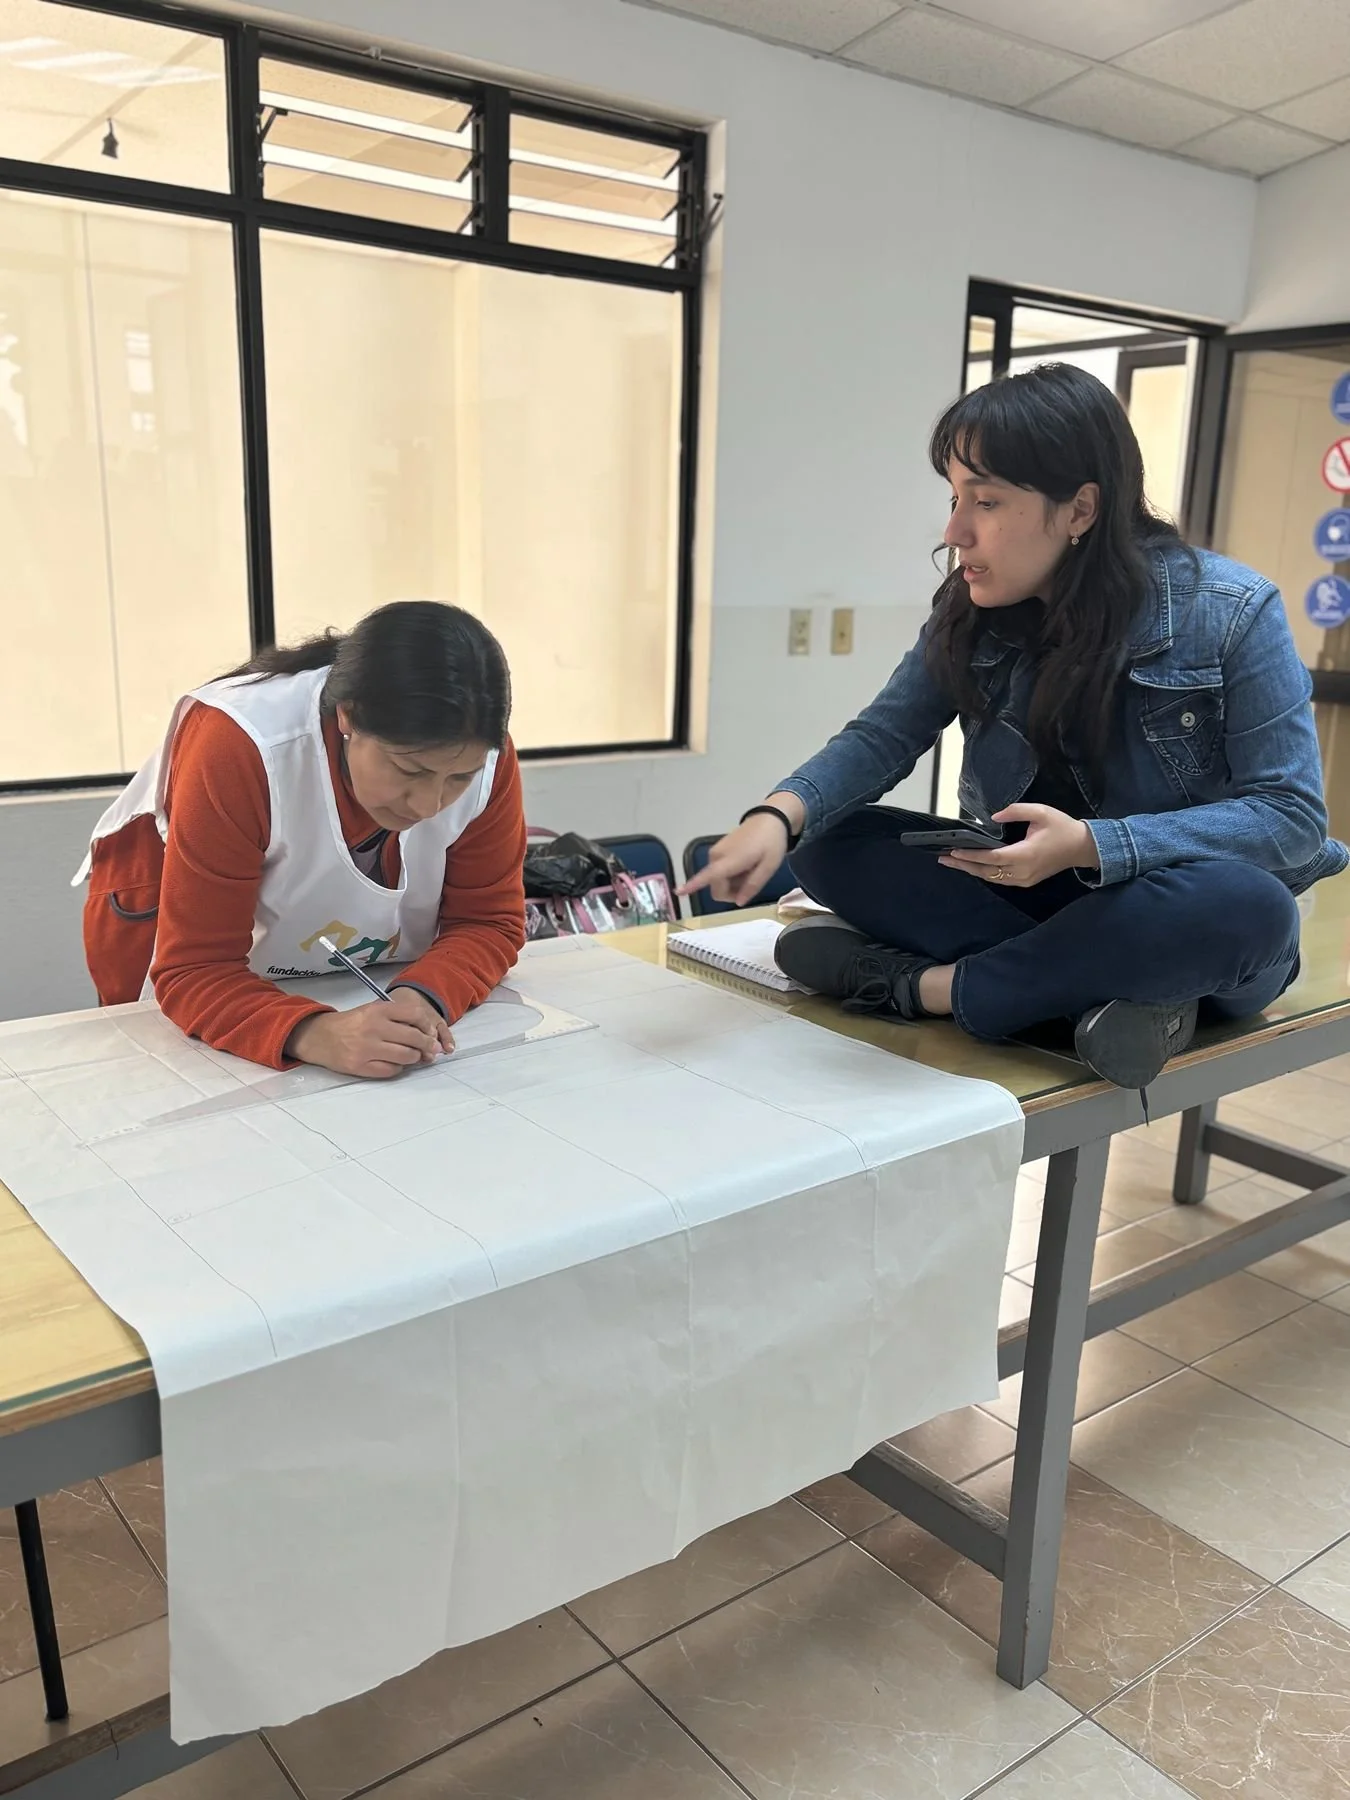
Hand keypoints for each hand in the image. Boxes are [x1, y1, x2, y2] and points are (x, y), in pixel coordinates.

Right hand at [286, 987, 453, 1079]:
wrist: (319, 1037)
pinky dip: (398, 1068)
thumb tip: (427, 1033)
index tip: (431, 1032)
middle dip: (428, 1045)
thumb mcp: (372, 1011)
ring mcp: (367, 1049)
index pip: (415, 1015)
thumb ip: (397, 1018)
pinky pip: (391, 1070)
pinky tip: (395, 1063)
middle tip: (431, 1050)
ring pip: (406, 1056)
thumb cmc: (351, 1023)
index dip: (428, 1025)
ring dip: (414, 1058)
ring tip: (412, 1056)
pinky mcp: (360, 1066)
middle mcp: (374, 1028)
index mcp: (378, 1011)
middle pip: (414, 1038)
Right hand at [679, 804, 798, 905]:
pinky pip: (719, 871)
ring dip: (732, 883)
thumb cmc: (771, 843)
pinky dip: (730, 874)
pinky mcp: (717, 851)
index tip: (677, 892)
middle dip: (731, 892)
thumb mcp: (768, 868)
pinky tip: (744, 866)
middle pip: (716, 886)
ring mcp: (715, 852)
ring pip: (717, 880)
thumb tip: (738, 902)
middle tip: (750, 883)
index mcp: (729, 860)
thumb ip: (752, 886)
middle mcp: (716, 856)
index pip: (708, 876)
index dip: (692, 885)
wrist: (769, 819)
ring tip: (749, 871)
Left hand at [939, 804, 1098, 889]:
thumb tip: (994, 816)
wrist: (1082, 847)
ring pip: (992, 878)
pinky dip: (984, 873)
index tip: (953, 850)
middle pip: (986, 871)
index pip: (991, 857)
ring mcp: (1024, 880)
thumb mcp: (1040, 812)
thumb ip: (1016, 811)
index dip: (971, 855)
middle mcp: (1022, 871)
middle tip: (943, 858)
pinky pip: (1000, 879)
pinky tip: (972, 866)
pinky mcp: (1026, 882)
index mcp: (1025, 854)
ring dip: (971, 870)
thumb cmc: (1062, 827)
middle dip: (963, 865)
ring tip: (952, 861)